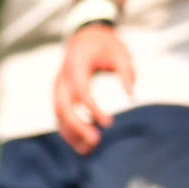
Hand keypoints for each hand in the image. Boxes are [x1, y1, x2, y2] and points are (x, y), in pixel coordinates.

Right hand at [54, 25, 134, 153]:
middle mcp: (62, 77)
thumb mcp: (121, 52)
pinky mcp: (60, 94)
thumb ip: (127, 72)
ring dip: (70, 133)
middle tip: (95, 142)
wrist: (85, 37)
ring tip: (88, 150)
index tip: (109, 124)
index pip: (80, 91)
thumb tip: (130, 95)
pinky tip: (82, 144)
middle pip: (62, 106)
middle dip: (76, 126)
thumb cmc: (105, 45)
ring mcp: (58, 86)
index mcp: (76, 65)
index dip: (93, 109)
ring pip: (58, 114)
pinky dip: (68, 130)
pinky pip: (60, 114)